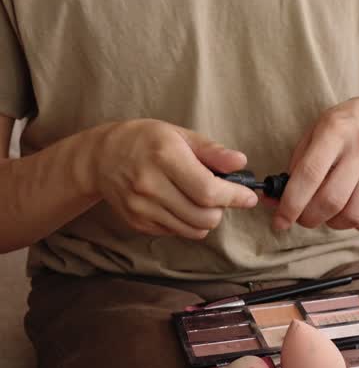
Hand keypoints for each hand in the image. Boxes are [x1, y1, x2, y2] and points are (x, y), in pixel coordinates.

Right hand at [86, 119, 257, 239]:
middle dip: (222, 210)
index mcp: (165, 157)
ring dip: (207, 219)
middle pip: (203, 216)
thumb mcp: (179, 134)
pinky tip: (181, 203)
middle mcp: (151, 185)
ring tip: (202, 199)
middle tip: (222, 196)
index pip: (208, 190)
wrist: (101, 158)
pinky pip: (176, 232)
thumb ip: (212, 151)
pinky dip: (187, 223)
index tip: (248, 197)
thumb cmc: (144, 140)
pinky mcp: (137, 223)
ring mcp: (142, 208)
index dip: (234, 197)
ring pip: (192, 230)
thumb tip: (241, 163)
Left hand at [267, 96, 358, 233]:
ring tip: (331, 212)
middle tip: (304, 218)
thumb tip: (274, 199)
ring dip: (335, 224)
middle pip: (332, 200)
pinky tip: (354, 211)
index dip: (291, 203)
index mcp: (335, 130)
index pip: (309, 174)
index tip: (280, 222)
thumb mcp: (317, 131)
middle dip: (310, 218)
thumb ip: (297, 164)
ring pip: (355, 214)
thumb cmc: (345, 128)